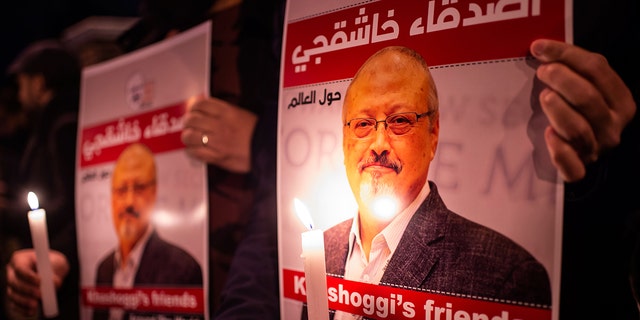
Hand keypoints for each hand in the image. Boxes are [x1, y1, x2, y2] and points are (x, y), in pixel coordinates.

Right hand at [6, 249, 68, 316]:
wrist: (52, 271)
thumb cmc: (52, 263)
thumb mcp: (57, 262)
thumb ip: (55, 270)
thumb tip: (54, 282)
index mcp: (20, 259)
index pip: (20, 267)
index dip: (29, 275)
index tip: (40, 281)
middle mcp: (12, 272)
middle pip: (14, 282)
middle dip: (27, 289)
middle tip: (40, 294)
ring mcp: (12, 285)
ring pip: (13, 294)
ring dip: (23, 301)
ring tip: (35, 305)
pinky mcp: (15, 296)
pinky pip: (15, 304)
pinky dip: (22, 309)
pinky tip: (31, 311)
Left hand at [181, 97, 257, 172]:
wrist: (268, 149)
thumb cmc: (256, 132)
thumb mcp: (240, 114)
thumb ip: (222, 111)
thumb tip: (202, 106)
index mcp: (227, 112)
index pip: (201, 104)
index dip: (193, 107)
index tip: (193, 111)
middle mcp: (220, 125)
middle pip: (192, 119)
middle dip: (188, 122)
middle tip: (190, 125)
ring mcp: (218, 142)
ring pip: (190, 136)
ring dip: (187, 137)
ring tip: (190, 138)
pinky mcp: (217, 157)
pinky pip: (196, 153)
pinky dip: (191, 151)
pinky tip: (194, 150)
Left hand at [530, 39, 635, 181]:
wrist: (580, 152)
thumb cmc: (577, 112)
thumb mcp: (584, 87)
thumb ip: (572, 68)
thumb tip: (540, 48)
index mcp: (621, 101)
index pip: (597, 69)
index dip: (566, 54)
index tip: (539, 48)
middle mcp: (613, 126)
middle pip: (588, 97)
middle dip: (562, 80)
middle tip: (542, 72)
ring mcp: (597, 148)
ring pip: (578, 128)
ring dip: (558, 109)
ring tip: (544, 96)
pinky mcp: (580, 169)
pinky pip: (572, 166)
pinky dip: (560, 152)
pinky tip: (548, 135)